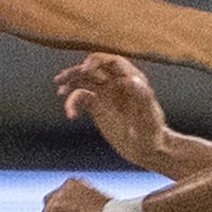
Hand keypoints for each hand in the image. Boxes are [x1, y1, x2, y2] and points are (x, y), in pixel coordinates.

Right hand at [56, 52, 168, 166]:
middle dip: (77, 71)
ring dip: (71, 84)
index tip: (86, 70)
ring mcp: (106, 95)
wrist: (146, 149)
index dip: (97, 62)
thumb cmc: (152, 133)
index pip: (112, 62)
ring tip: (60, 92)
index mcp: (131, 80)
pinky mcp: (97, 107)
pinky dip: (73, 104)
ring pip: (84, 82)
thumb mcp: (150, 117)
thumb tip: (130, 80)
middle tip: (62, 78)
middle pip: (93, 69)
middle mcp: (117, 84)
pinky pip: (81, 99)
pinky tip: (71, 115)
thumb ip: (143, 97)